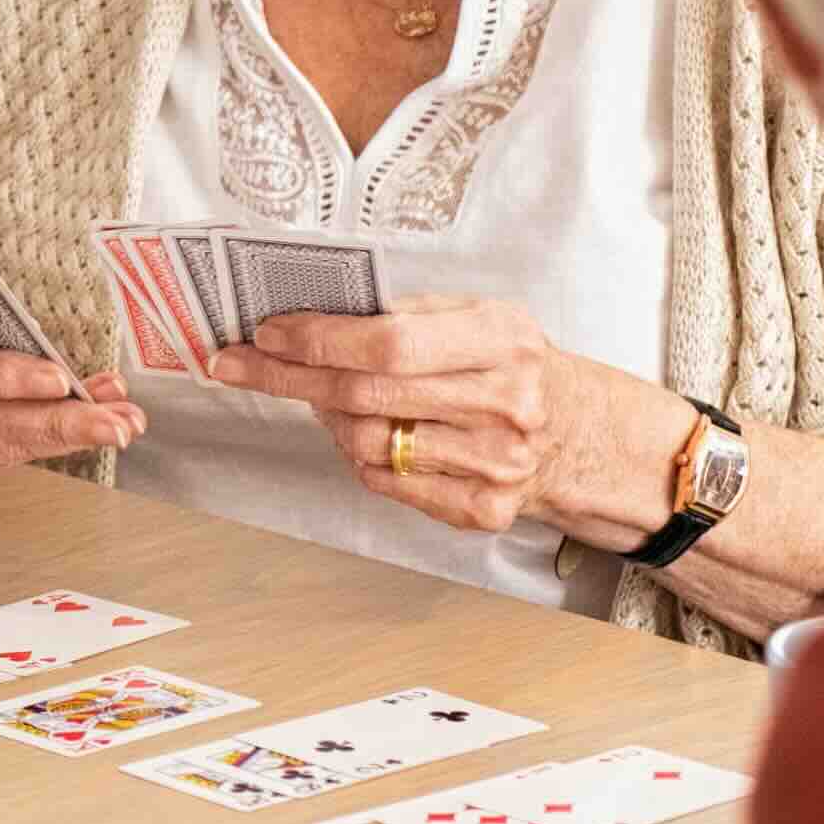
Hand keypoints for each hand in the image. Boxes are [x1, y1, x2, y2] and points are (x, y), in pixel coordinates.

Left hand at [208, 301, 661, 540]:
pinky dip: (356, 454)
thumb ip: (409, 313)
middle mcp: (505, 405)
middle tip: (238, 363)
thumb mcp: (482, 317)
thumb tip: (312, 314)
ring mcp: (497, 465)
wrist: (585, 435)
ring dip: (323, 416)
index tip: (265, 333)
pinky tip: (357, 431)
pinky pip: (386, 482)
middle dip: (287, 376)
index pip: (389, 343)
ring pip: (368, 442)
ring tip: (315, 395)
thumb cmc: (516, 365)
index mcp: (503, 340)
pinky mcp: (483, 510)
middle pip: (366, 394)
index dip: (318, 340)